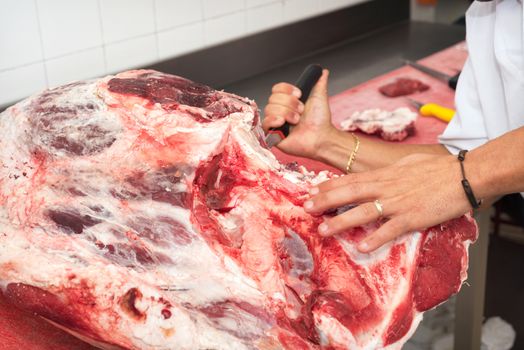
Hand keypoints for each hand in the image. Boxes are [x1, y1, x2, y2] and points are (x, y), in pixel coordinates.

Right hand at [262, 69, 337, 159]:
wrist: (322, 137)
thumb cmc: (320, 121)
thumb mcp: (320, 97)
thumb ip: (319, 83)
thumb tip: (323, 71)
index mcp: (288, 101)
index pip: (277, 88)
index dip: (287, 90)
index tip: (300, 94)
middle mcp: (280, 111)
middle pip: (273, 98)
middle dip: (290, 103)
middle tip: (301, 111)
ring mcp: (275, 123)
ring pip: (269, 109)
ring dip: (286, 113)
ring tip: (296, 121)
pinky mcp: (272, 135)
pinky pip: (265, 123)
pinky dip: (274, 120)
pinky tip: (283, 123)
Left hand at [303, 154, 473, 252]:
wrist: (465, 175)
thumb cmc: (438, 169)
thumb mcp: (407, 164)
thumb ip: (389, 172)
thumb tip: (376, 175)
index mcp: (384, 175)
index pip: (350, 179)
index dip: (328, 186)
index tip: (311, 191)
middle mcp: (386, 187)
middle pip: (349, 193)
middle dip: (326, 201)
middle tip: (307, 208)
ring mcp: (398, 203)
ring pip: (363, 211)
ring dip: (341, 221)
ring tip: (323, 231)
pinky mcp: (413, 217)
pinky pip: (390, 230)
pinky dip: (375, 238)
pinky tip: (360, 247)